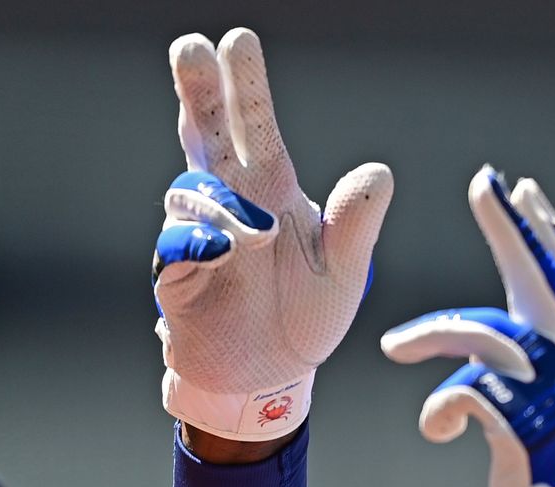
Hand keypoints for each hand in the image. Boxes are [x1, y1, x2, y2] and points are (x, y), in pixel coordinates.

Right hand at [153, 28, 390, 438]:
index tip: (236, 41)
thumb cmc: (306, 314)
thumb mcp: (345, 271)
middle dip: (197, 91)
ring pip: (191, 190)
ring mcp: (198, 235)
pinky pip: (175, 246)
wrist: (271, 378)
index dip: (243, 84)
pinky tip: (219, 248)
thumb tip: (380, 173)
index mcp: (272, 189)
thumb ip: (357, 223)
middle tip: (191, 48)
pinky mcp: (176, 274)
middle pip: (205, 133)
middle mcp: (230, 201)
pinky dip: (195, 241)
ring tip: (257, 235)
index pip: (254, 124)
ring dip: (221, 203)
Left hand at [381, 168, 554, 486]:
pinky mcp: (520, 431)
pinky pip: (464, 397)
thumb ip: (542, 366)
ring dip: (432, 337)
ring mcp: (552, 397)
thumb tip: (514, 330)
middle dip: (511, 229)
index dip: (545, 234)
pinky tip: (436, 428)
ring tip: (394, 346)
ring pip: (485, 337)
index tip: (521, 190)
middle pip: (542, 281)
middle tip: (486, 184)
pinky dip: (441, 409)